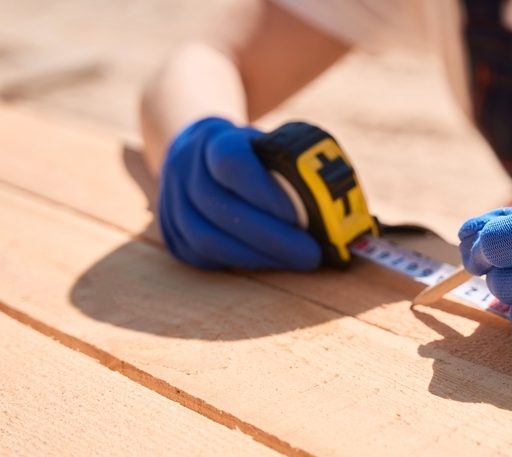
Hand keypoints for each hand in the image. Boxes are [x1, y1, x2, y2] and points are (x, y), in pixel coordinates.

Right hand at [158, 117, 320, 269]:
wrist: (198, 151)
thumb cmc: (250, 153)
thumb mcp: (268, 145)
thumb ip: (291, 168)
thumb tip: (338, 208)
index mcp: (214, 140)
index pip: (232, 163)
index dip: (264, 192)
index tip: (298, 215)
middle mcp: (185, 169)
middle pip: (221, 208)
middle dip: (270, 236)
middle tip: (311, 254)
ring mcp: (173, 203)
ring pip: (207, 238)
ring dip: (257, 256)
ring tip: (295, 262)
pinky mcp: (173, 235)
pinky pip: (203, 256)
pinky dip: (241, 262)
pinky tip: (270, 263)